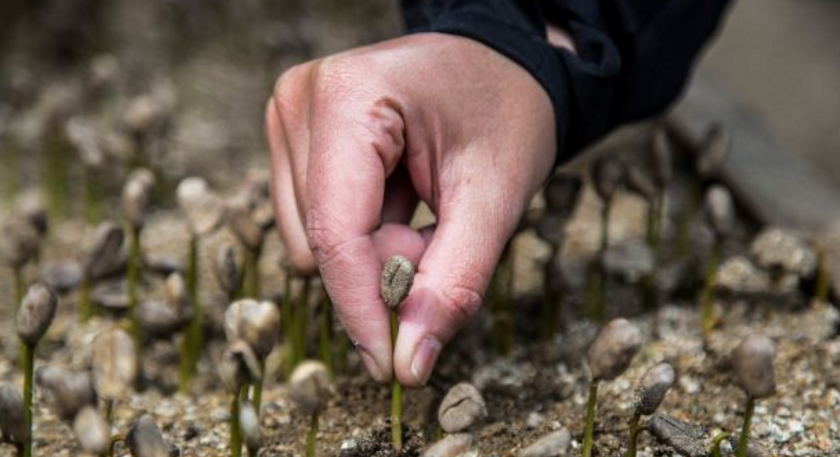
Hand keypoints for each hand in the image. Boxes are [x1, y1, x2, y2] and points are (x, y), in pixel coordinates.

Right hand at [266, 33, 555, 386]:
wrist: (500, 62)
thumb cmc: (506, 112)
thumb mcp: (496, 198)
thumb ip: (453, 283)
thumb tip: (409, 365)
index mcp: (349, 99)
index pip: (337, 233)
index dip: (363, 311)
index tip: (391, 368)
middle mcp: (300, 101)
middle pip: (321, 243)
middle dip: (383, 268)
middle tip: (440, 238)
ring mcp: (289, 116)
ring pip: (311, 242)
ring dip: (372, 253)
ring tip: (423, 211)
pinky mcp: (293, 138)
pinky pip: (311, 224)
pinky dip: (361, 235)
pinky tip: (399, 201)